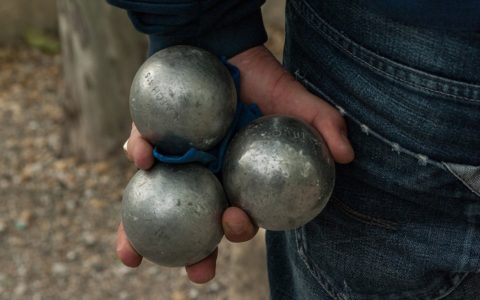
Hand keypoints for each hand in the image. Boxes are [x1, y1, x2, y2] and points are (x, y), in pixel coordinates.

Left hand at [117, 45, 353, 283]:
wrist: (226, 42)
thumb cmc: (261, 78)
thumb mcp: (296, 100)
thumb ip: (322, 124)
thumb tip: (347, 156)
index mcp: (238, 177)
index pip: (238, 215)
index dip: (237, 229)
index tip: (236, 222)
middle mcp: (205, 175)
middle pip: (197, 222)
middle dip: (194, 252)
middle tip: (195, 273)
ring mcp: (177, 160)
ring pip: (160, 201)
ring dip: (139, 229)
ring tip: (130, 256)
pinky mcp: (153, 134)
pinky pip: (144, 148)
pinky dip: (142, 152)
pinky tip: (143, 158)